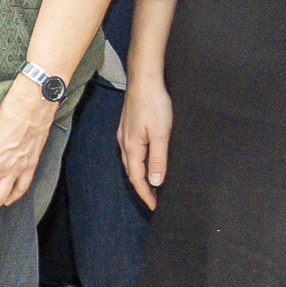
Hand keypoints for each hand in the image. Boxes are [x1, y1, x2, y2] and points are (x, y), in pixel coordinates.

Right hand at [119, 69, 173, 208]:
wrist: (144, 80)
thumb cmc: (154, 105)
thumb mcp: (161, 134)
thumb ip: (158, 158)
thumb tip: (155, 181)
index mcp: (132, 147)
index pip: (137, 177)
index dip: (145, 193)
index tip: (154, 206)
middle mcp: (124, 143)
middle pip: (130, 172)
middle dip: (140, 187)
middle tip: (152, 199)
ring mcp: (124, 134)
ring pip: (129, 161)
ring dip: (138, 175)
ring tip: (149, 184)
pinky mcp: (127, 127)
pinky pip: (131, 151)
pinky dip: (137, 162)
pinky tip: (144, 160)